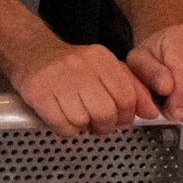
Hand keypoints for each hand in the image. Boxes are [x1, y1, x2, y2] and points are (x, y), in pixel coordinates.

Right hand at [8, 39, 151, 136]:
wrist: (30, 52)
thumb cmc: (71, 66)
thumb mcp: (104, 68)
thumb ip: (132, 87)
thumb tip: (151, 113)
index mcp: (101, 58)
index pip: (126, 96)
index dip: (127, 115)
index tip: (120, 119)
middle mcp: (80, 66)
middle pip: (106, 112)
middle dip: (105, 125)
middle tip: (98, 123)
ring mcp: (57, 79)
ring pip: (83, 120)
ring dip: (84, 126)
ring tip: (78, 117)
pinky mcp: (38, 93)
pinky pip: (62, 125)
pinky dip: (67, 130)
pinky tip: (63, 119)